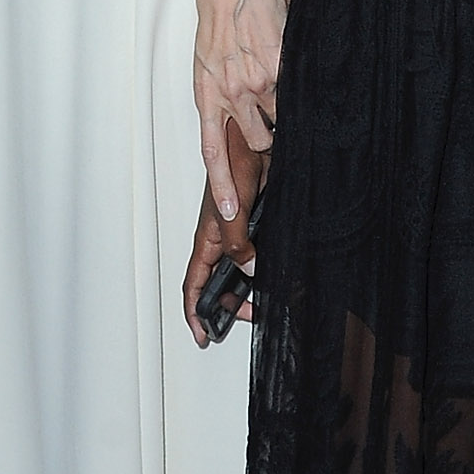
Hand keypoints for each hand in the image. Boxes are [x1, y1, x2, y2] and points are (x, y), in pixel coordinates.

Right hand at [182, 121, 266, 345]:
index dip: (194, 311)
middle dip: (230, 305)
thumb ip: (238, 243)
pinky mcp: (258, 223)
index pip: (194, 283)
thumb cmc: (235, 162)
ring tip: (267, 301)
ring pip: (240, 271)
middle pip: (218, 283)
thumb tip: (249, 269)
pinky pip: (257, 254)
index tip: (202, 335)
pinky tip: (280, 276)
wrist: (259, 138)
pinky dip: (265, 270)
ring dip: (251, 288)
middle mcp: (221, 238)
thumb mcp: (234, 210)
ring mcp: (239, 231)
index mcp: (207, 238)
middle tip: (251, 315)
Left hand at [195, 0, 282, 220]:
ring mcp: (257, 81)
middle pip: (259, 141)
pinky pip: (295, 94)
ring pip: (280, 120)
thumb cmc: (219, 17)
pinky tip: (287, 65)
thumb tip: (236, 118)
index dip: (224, 184)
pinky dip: (297, 89)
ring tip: (276, 81)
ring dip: (283, 111)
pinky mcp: (281, 66)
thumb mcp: (207, 59)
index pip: (213, 150)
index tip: (232, 210)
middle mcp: (231, 92)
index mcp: (206, 93)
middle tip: (269, 111)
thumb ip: (220, 91)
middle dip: (268, 134)